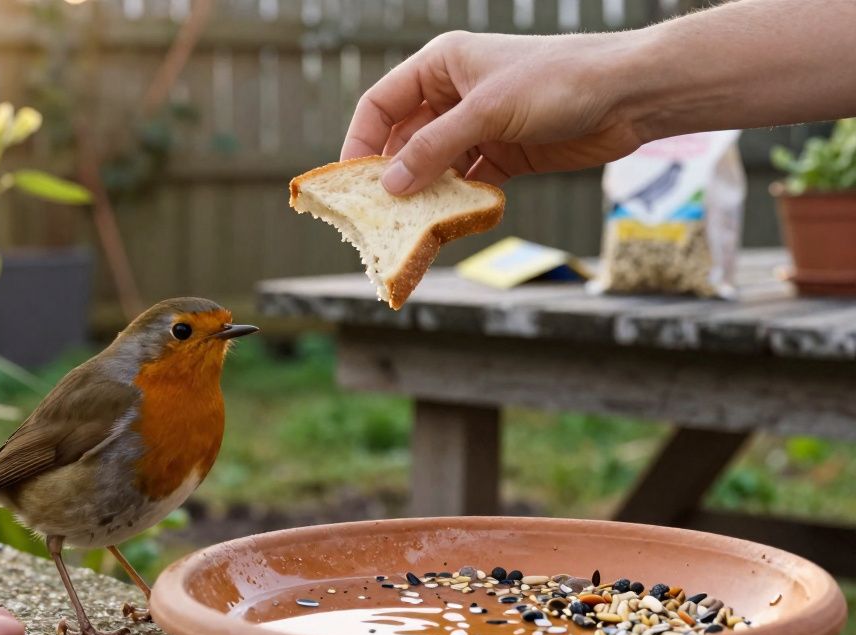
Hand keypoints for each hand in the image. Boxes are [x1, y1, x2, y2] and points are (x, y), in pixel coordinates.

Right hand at [342, 31, 644, 194]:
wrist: (628, 95)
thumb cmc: (557, 81)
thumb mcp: (487, 112)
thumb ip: (434, 149)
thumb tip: (390, 185)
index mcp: (441, 66)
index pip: (382, 104)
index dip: (361, 141)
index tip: (349, 181)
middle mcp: (454, 95)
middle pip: (405, 140)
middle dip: (392, 176)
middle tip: (377, 214)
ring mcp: (479, 127)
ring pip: (435, 166)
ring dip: (425, 194)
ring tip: (410, 226)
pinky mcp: (504, 155)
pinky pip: (467, 183)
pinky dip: (459, 202)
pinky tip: (452, 221)